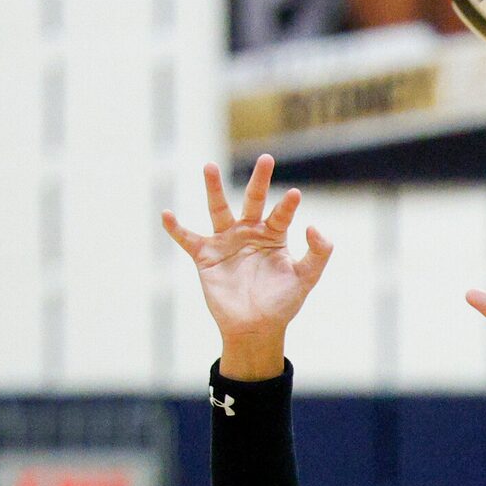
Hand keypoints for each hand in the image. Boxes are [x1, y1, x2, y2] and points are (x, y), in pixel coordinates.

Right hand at [160, 156, 331, 377]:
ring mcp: (226, 242)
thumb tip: (314, 226)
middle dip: (260, 180)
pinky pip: (188, 239)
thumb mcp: (305, 278)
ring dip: (214, 188)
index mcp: (273, 236)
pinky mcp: (206, 256)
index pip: (281, 215)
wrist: (256, 328)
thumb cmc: (282, 303)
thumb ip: (317, 254)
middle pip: (253, 200)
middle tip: (267, 158)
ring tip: (210, 166)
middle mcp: (249, 233)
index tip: (295, 195)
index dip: (288, 206)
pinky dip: (176, 229)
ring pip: (218, 209)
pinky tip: (167, 215)